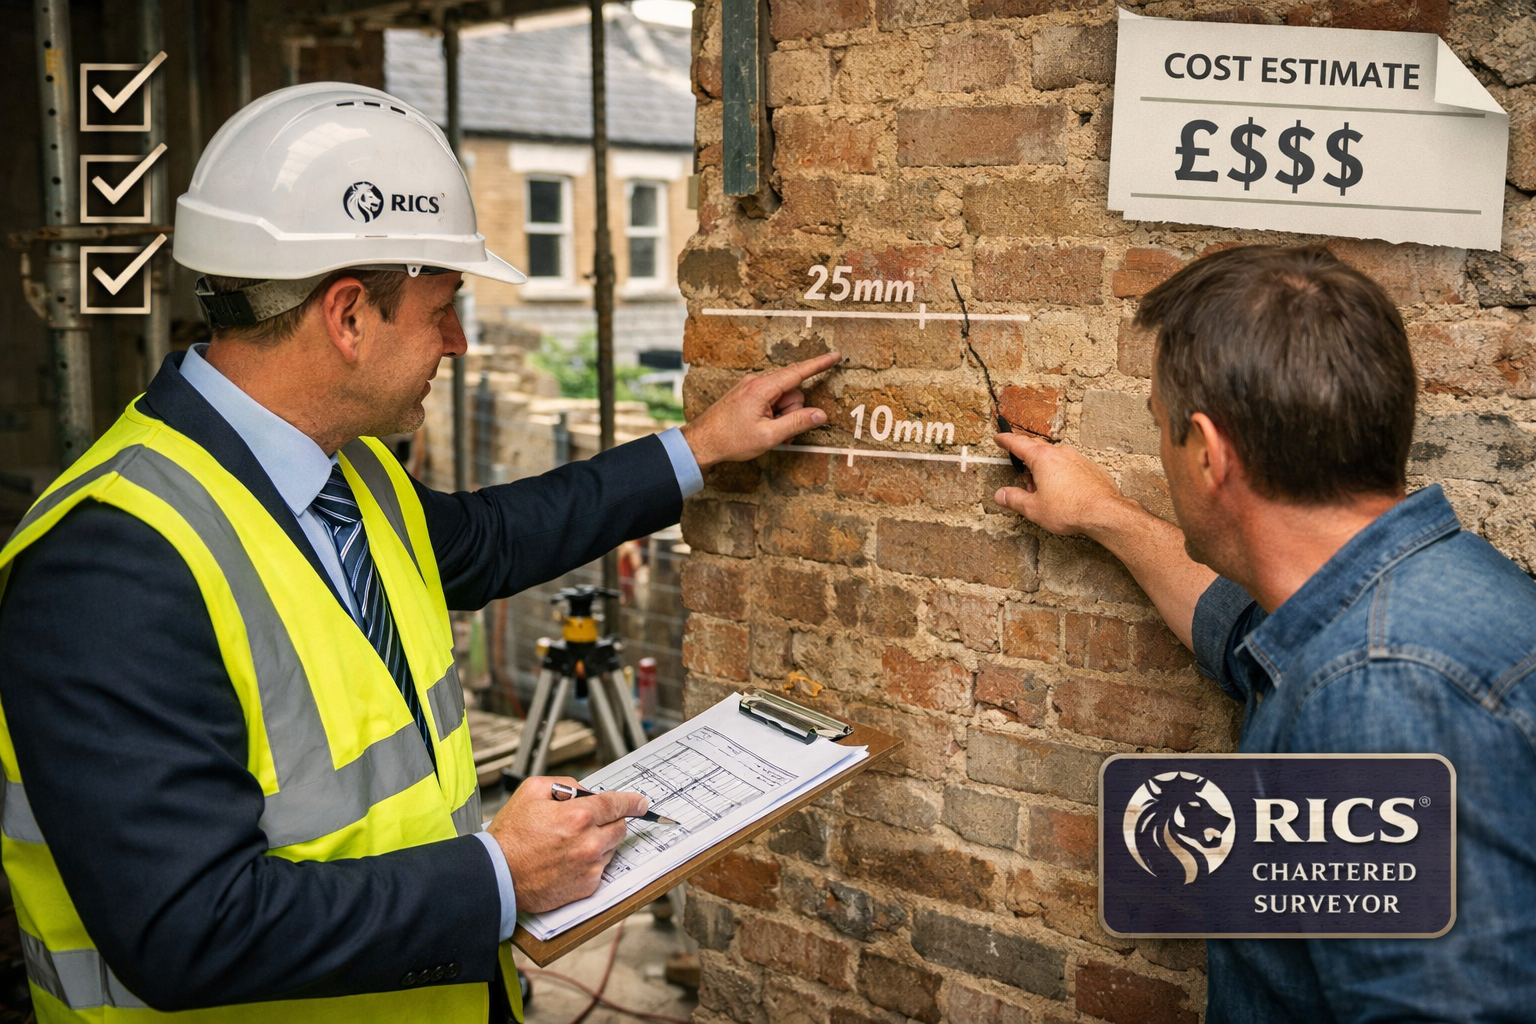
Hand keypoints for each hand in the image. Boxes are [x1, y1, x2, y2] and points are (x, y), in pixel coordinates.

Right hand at [487, 776, 647, 912]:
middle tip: (585, 824)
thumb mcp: (532, 791)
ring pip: (611, 848)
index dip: (632, 801)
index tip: (640, 803)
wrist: (497, 875)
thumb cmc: (511, 836)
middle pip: (620, 827)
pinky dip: (590, 862)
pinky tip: (566, 861)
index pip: (617, 804)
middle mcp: (589, 842)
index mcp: (579, 816)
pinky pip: (600, 868)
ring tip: (567, 845)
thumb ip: (565, 784)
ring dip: (598, 843)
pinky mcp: (586, 887)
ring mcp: (590, 867)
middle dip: (609, 822)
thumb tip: (585, 791)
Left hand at [680, 352, 839, 468]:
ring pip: (782, 398)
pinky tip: (761, 427)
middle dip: (792, 412)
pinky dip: (772, 414)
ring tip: (766, 431)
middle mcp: (756, 382)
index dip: (819, 365)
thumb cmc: (730, 440)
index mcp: (762, 388)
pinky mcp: (747, 394)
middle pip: (791, 391)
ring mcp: (750, 387)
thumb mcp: (768, 436)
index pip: (798, 372)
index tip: (835, 356)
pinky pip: (770, 400)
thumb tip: (820, 414)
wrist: (700, 442)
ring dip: (781, 416)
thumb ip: (797, 423)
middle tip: (777, 431)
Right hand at [992, 432, 1135, 538]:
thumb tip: (1001, 495)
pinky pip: (1070, 466)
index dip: (1006, 440)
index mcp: (1043, 458)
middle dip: (1027, 462)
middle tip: (1023, 478)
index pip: (1018, 443)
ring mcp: (1077, 459)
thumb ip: (1014, 499)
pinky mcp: (1090, 468)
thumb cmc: (1071, 509)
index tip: (1000, 437)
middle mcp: (1061, 453)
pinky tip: (1063, 493)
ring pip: (1054, 459)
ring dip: (1045, 471)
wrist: (1104, 513)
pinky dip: (1061, 475)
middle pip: (1037, 449)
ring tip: (1044, 492)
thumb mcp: (1034, 508)